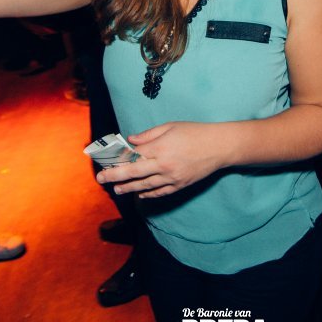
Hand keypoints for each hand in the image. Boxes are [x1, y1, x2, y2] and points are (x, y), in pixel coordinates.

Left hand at [95, 122, 231, 198]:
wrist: (219, 146)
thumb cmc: (195, 132)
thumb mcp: (170, 127)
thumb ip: (148, 135)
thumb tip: (131, 141)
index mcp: (160, 147)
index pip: (133, 155)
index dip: (119, 158)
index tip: (107, 160)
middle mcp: (163, 165)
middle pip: (133, 172)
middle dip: (115, 176)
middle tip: (101, 179)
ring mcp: (172, 177)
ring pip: (145, 186)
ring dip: (128, 188)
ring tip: (117, 189)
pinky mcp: (180, 185)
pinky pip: (160, 192)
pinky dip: (148, 194)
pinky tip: (140, 195)